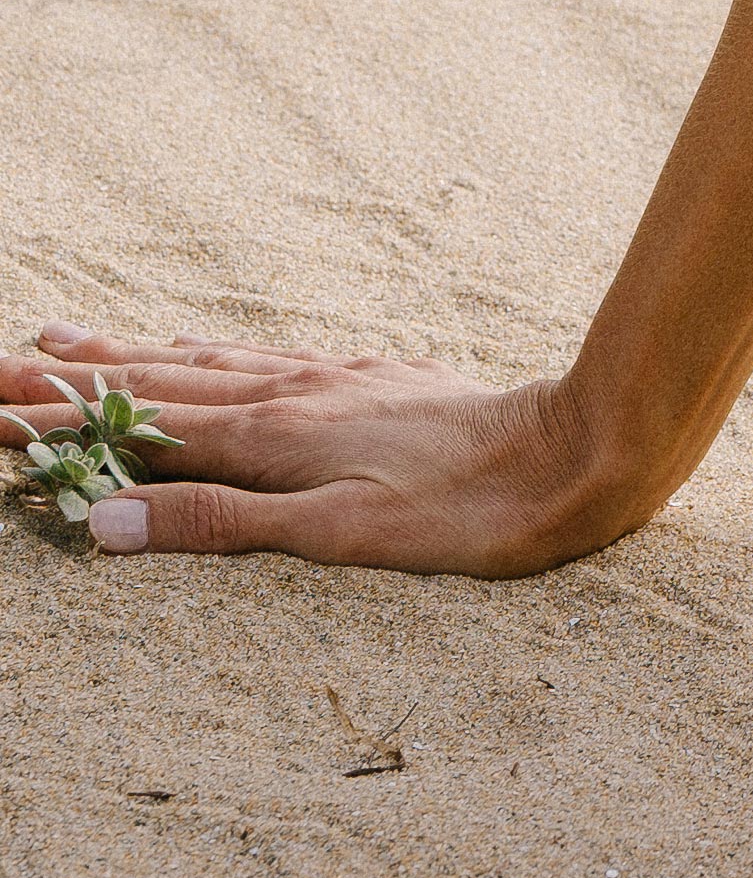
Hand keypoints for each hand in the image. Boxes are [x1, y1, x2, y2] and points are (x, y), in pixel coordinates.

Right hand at [6, 327, 651, 575]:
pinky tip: (196, 352)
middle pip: (155, 383)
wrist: (572, 450)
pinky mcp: (365, 376)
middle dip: (69, 378)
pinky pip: (256, 357)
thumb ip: (221, 523)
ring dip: (127, 355)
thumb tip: (106, 522)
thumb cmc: (463, 513)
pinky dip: (200, 352)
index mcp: (271, 436)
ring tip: (65, 340)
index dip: (56, 424)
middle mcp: (289, 393)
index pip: (135, 430)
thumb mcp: (337, 538)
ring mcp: (327, 378)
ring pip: (202, 361)